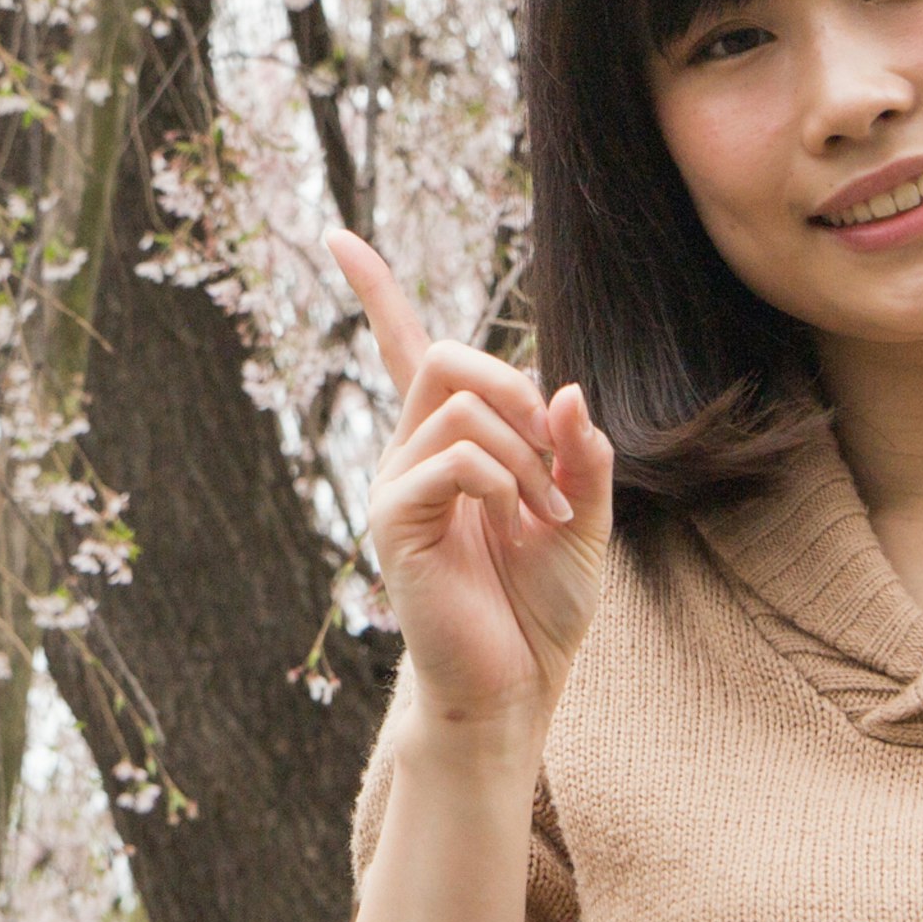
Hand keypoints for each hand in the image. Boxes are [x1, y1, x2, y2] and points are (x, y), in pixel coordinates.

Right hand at [331, 229, 612, 749]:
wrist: (516, 685)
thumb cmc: (542, 607)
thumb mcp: (586, 514)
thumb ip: (581, 452)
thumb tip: (567, 390)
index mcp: (449, 442)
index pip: (403, 349)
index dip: (374, 291)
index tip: (336, 236)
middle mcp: (411, 453)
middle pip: (446, 355)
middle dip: (513, 385)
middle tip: (553, 451)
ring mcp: (397, 485)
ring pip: (461, 405)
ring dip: (527, 452)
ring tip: (544, 511)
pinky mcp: (396, 520)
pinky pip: (456, 458)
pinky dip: (507, 481)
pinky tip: (519, 523)